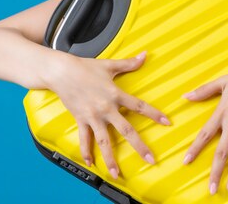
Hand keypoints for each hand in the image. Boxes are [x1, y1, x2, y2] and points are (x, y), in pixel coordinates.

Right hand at [49, 51, 170, 178]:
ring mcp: (92, 116)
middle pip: (126, 130)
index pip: (139, 106)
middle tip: (150, 159)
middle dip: (139, 146)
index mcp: (115, 94)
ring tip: (117, 173)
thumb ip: (129, 63)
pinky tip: (91, 164)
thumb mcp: (109, 65)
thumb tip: (144, 55)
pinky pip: (84, 138)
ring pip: (103, 141)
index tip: (167, 123)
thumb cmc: (85, 67)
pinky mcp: (80, 119)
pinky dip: (86, 151)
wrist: (60, 71)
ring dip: (110, 158)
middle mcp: (105, 108)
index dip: (154, 114)